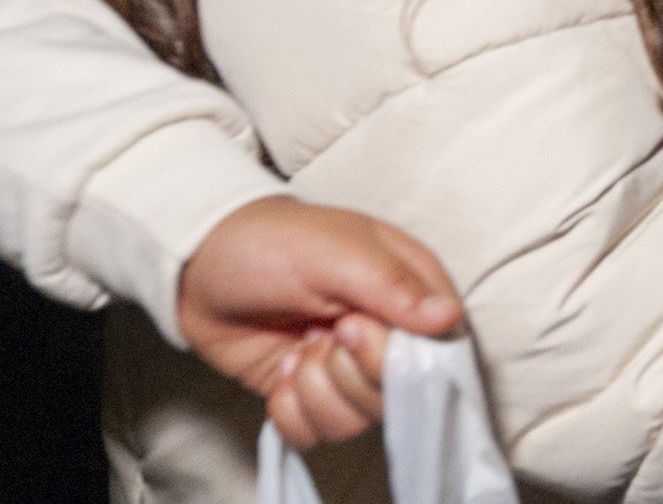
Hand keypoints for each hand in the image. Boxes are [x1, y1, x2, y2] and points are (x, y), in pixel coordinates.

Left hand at [177, 196, 462, 449]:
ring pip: (355, 421)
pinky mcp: (312, 393)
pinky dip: (290, 410)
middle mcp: (388, 335)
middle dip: (345, 373)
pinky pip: (315, 433)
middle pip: (396, 395)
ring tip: (294, 350)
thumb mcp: (336, 252)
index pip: (438, 350)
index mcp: (410, 292)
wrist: (202, 265)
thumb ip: (392, 285)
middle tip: (317, 333)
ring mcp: (349, 369)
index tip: (350, 329)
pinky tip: (280, 371)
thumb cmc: (275, 243)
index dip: (395, 356)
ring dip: (313, 391)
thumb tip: (447, 318)